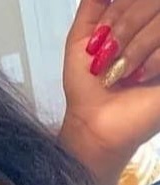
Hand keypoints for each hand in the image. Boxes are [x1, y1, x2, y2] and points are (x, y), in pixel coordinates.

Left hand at [63, 0, 159, 160]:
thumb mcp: (82, 39)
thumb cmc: (89, 87)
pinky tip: (141, 79)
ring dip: (133, 50)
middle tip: (108, 57)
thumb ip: (94, 6)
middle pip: (151, 4)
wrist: (95, 123)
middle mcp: (158, 32)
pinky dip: (151, 63)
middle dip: (123, 29)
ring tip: (122, 72)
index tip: (100, 41)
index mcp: (142, 21)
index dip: (116, 14)